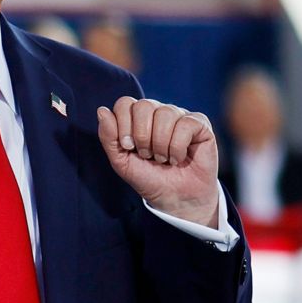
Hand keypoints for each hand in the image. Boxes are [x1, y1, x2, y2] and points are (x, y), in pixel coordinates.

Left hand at [97, 97, 218, 226]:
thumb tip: (102, 110)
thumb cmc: (149, 178)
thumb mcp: (121, 162)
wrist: (175, 199)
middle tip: (147, 155)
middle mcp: (158, 111)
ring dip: (160, 144)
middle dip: (142, 136)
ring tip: (163, 159)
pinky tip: (178, 158)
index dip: (123, 125)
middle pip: (143, 105)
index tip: (128, 147)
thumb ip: (108, 137)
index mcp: (137, 117)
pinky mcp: (199, 124)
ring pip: (165, 113)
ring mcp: (179, 116)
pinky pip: (185, 124)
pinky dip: (178, 147)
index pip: (125, 103)